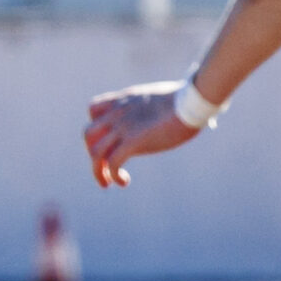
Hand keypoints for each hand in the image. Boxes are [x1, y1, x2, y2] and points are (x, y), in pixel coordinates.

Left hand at [83, 81, 199, 187]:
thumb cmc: (186, 99)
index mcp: (123, 100)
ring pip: (95, 152)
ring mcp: (123, 128)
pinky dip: (113, 176)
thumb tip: (164, 112)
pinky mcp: (133, 142)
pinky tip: (123, 181)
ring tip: (106, 183)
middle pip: (88, 134)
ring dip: (97, 171)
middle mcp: (117, 114)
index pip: (93, 109)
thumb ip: (151, 106)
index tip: (109, 137)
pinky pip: (112, 163)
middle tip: (106, 165)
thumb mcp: (159, 98)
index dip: (96, 125)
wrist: (191, 100)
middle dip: (93, 152)